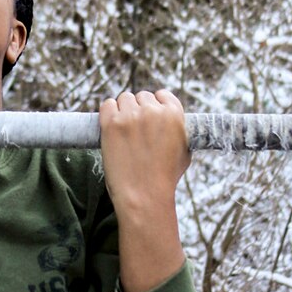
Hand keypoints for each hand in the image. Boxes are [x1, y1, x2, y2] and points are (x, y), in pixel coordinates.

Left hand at [99, 89, 189, 207]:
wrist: (145, 197)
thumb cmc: (165, 178)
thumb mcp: (184, 151)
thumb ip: (179, 130)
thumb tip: (171, 119)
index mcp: (174, 114)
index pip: (162, 95)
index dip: (156, 105)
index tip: (150, 115)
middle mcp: (153, 111)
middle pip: (141, 96)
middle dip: (139, 110)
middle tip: (136, 130)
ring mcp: (130, 116)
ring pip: (124, 99)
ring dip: (123, 110)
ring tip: (124, 131)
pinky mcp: (111, 123)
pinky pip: (107, 105)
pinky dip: (108, 113)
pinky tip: (111, 126)